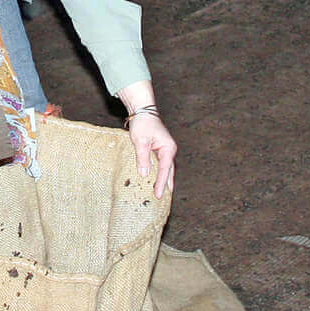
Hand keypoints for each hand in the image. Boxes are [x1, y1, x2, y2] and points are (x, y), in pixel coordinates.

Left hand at [116, 80, 175, 197]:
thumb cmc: (142, 124)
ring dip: (164, 180)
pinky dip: (159, 173)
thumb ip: (143, 158)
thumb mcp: (140, 141)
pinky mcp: (159, 149)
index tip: (158, 195)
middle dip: (166, 185)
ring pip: (166, 168)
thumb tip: (144, 174)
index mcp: (168, 148)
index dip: (161, 183)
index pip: (164, 170)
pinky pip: (160, 164)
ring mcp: (165, 149)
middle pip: (169, 171)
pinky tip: (156, 180)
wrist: (143, 111)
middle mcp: (169, 150)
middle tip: (164, 199)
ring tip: (162, 194)